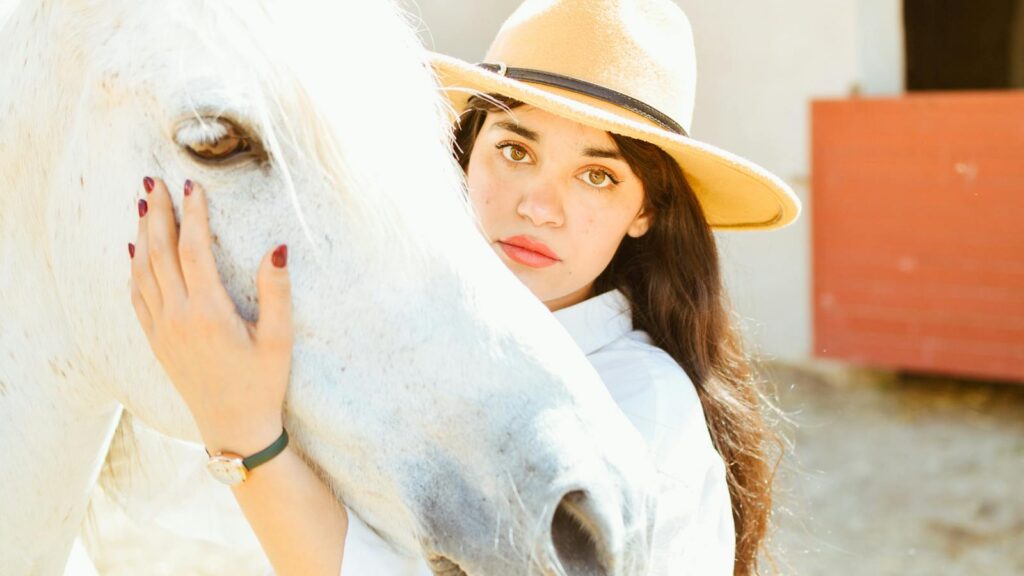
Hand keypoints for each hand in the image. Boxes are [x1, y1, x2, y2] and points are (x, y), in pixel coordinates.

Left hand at [129, 176, 293, 454]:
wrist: (234, 428)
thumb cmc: (263, 384)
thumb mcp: (279, 339)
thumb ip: (277, 291)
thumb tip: (276, 248)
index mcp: (209, 313)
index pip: (194, 251)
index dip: (192, 214)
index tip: (191, 185)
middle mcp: (178, 318)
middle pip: (160, 254)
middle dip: (158, 214)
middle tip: (153, 181)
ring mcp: (162, 330)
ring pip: (142, 272)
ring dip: (142, 236)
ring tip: (144, 206)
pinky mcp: (156, 342)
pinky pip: (137, 296)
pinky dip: (133, 268)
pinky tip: (135, 251)